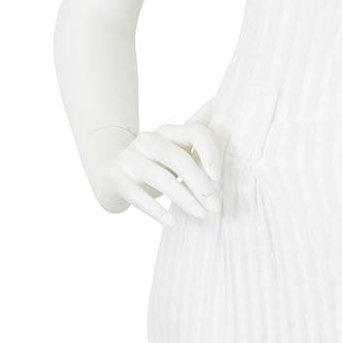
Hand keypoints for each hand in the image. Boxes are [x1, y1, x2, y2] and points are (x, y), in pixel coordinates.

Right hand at [95, 122, 222, 226]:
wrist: (112, 171)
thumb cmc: (158, 164)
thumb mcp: (178, 151)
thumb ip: (201, 142)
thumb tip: (229, 119)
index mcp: (168, 131)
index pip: (195, 132)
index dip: (210, 153)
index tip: (219, 178)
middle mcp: (148, 139)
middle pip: (178, 159)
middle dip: (201, 185)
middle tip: (216, 206)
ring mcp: (130, 158)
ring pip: (160, 178)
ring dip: (184, 200)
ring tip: (201, 216)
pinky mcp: (118, 178)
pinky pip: (138, 196)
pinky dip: (157, 211)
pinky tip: (172, 223)